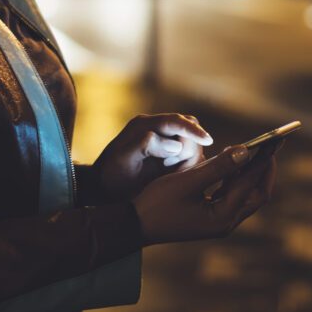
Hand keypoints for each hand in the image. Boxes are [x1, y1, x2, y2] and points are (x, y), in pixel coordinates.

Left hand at [92, 113, 213, 201]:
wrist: (102, 190)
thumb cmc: (111, 177)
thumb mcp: (123, 160)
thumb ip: (146, 146)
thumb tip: (175, 144)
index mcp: (143, 125)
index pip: (176, 121)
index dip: (193, 130)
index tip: (208, 140)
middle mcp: (154, 128)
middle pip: (187, 126)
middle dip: (190, 144)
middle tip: (174, 165)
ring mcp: (161, 139)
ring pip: (189, 140)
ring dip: (188, 155)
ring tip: (170, 170)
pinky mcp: (165, 151)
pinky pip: (186, 152)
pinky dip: (186, 162)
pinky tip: (174, 173)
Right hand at [132, 146, 275, 246]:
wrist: (133, 225)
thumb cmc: (157, 204)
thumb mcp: (188, 180)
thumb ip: (218, 166)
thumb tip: (246, 151)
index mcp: (223, 216)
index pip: (252, 184)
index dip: (264, 160)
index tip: (274, 141)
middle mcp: (226, 222)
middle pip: (257, 193)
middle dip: (264, 169)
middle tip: (269, 146)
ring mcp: (219, 222)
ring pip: (246, 195)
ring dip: (250, 173)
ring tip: (252, 150)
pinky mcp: (211, 218)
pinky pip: (232, 196)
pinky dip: (236, 179)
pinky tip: (231, 163)